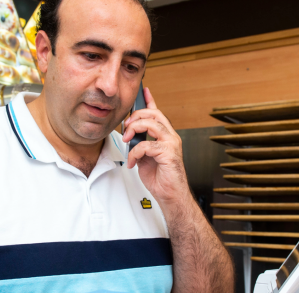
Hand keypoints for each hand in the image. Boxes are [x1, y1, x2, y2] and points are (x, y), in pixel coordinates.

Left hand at [122, 88, 190, 206]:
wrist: (170, 196)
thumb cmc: (161, 179)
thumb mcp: (145, 158)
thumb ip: (140, 145)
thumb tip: (130, 137)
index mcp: (166, 136)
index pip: (158, 113)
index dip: (151, 101)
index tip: (144, 91)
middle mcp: (171, 137)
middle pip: (154, 114)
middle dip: (136, 116)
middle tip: (126, 127)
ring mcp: (171, 144)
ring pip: (151, 124)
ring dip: (134, 130)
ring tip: (127, 140)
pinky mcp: (169, 153)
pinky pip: (146, 145)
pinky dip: (135, 153)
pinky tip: (132, 162)